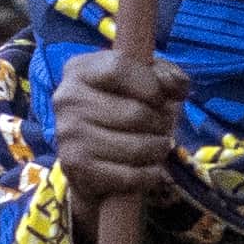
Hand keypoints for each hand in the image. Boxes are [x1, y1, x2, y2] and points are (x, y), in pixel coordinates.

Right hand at [48, 41, 193, 207]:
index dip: (151, 85)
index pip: (119, 68)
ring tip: (157, 146)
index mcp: (80, 70)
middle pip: (135, 113)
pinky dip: (150, 174)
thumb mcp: (143, 81)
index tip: (161, 98)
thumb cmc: (122, 109)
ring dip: (158, 149)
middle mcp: (67, 99)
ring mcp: (68, 134)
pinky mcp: (76, 167)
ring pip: (137, 147)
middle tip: (161, 127)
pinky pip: (130, 175)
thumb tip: (176, 87)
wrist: (91, 155)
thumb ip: (165, 75)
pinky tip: (148, 168)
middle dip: (160, 123)